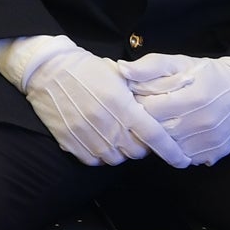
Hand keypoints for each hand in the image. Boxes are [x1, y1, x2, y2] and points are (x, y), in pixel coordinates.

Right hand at [0, 38, 165, 165]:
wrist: (47, 69)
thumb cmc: (86, 70)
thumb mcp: (119, 76)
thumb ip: (139, 98)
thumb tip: (158, 116)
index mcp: (121, 104)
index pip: (154, 135)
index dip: (171, 151)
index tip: (182, 160)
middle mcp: (105, 122)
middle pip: (136, 151)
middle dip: (141, 146)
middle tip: (137, 135)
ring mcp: (85, 133)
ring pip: (115, 158)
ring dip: (119, 151)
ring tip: (115, 136)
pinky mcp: (68, 140)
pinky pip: (92, 160)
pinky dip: (99, 155)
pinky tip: (98, 140)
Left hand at [122, 54, 229, 167]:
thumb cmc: (210, 75)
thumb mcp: (180, 62)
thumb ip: (150, 66)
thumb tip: (122, 69)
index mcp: (192, 97)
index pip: (148, 110)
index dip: (136, 105)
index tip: (135, 100)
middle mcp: (202, 122)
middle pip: (157, 131)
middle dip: (146, 124)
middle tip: (146, 114)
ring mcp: (209, 140)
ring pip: (169, 148)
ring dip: (160, 139)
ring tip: (161, 123)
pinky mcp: (214, 153)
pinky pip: (185, 158)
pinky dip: (177, 149)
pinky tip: (177, 135)